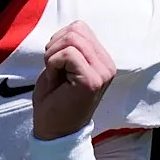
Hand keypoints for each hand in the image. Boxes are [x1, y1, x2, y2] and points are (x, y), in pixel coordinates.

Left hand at [32, 21, 115, 140]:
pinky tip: (55, 80)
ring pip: (72, 38)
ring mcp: (102, 72)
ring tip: (54, 74)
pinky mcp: (92, 80)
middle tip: (52, 69)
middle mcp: (107, 65)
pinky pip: (68, 54)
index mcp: (102, 60)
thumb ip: (71, 46)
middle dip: (55, 46)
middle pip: (76, 29)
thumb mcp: (63, 66)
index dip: (59, 41)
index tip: (56, 64)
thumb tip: (71, 28)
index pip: (79, 27)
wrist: (54, 132)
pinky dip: (53, 63)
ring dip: (53, 55)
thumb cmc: (55, 100)